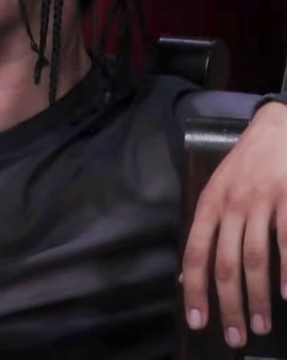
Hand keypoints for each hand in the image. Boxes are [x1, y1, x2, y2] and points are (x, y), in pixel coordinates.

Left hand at [182, 101, 286, 347]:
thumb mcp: (217, 191)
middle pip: (225, 265)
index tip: (197, 321)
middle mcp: (231, 205)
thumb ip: (206, 232)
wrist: (279, 126)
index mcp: (209, 204)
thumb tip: (187, 276)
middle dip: (229, 306)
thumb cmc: (248, 165)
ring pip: (256, 260)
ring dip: (258, 299)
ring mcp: (262, 202)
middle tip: (235, 337)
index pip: (194, 253)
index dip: (194, 289)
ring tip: (261, 325)